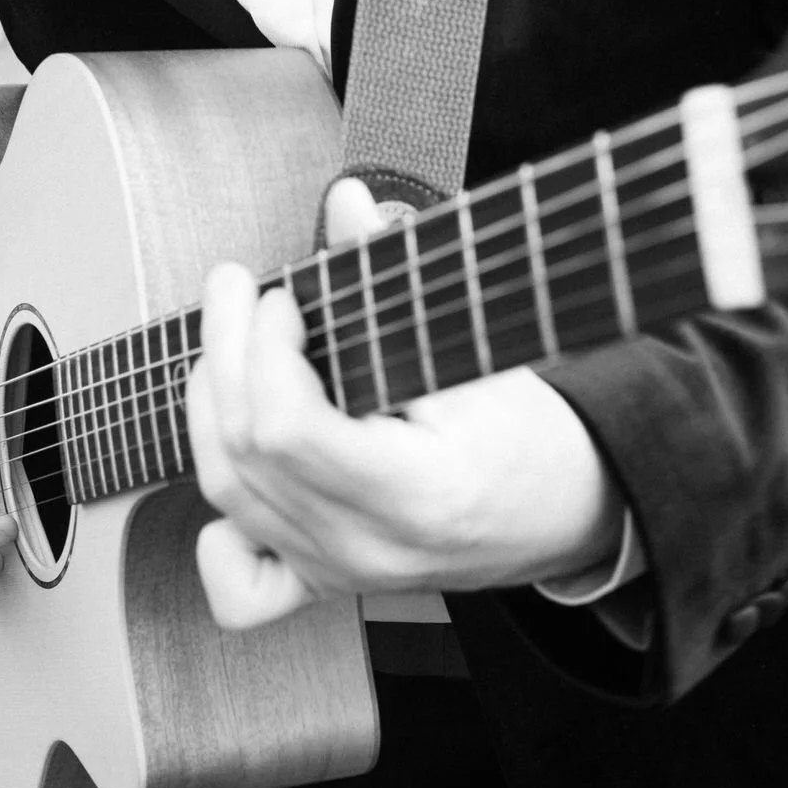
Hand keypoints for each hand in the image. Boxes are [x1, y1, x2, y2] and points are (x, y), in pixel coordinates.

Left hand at [187, 180, 623, 629]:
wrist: (575, 509)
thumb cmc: (535, 432)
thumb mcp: (476, 346)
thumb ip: (396, 274)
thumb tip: (347, 200)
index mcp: (414, 495)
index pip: (286, 430)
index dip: (264, 350)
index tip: (285, 297)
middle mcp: (367, 549)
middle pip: (242, 458)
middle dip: (224, 354)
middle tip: (238, 290)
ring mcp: (341, 574)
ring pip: (227, 498)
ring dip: (212, 407)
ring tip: (229, 343)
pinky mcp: (329, 582)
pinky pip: (241, 586)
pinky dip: (218, 524)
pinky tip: (237, 463)